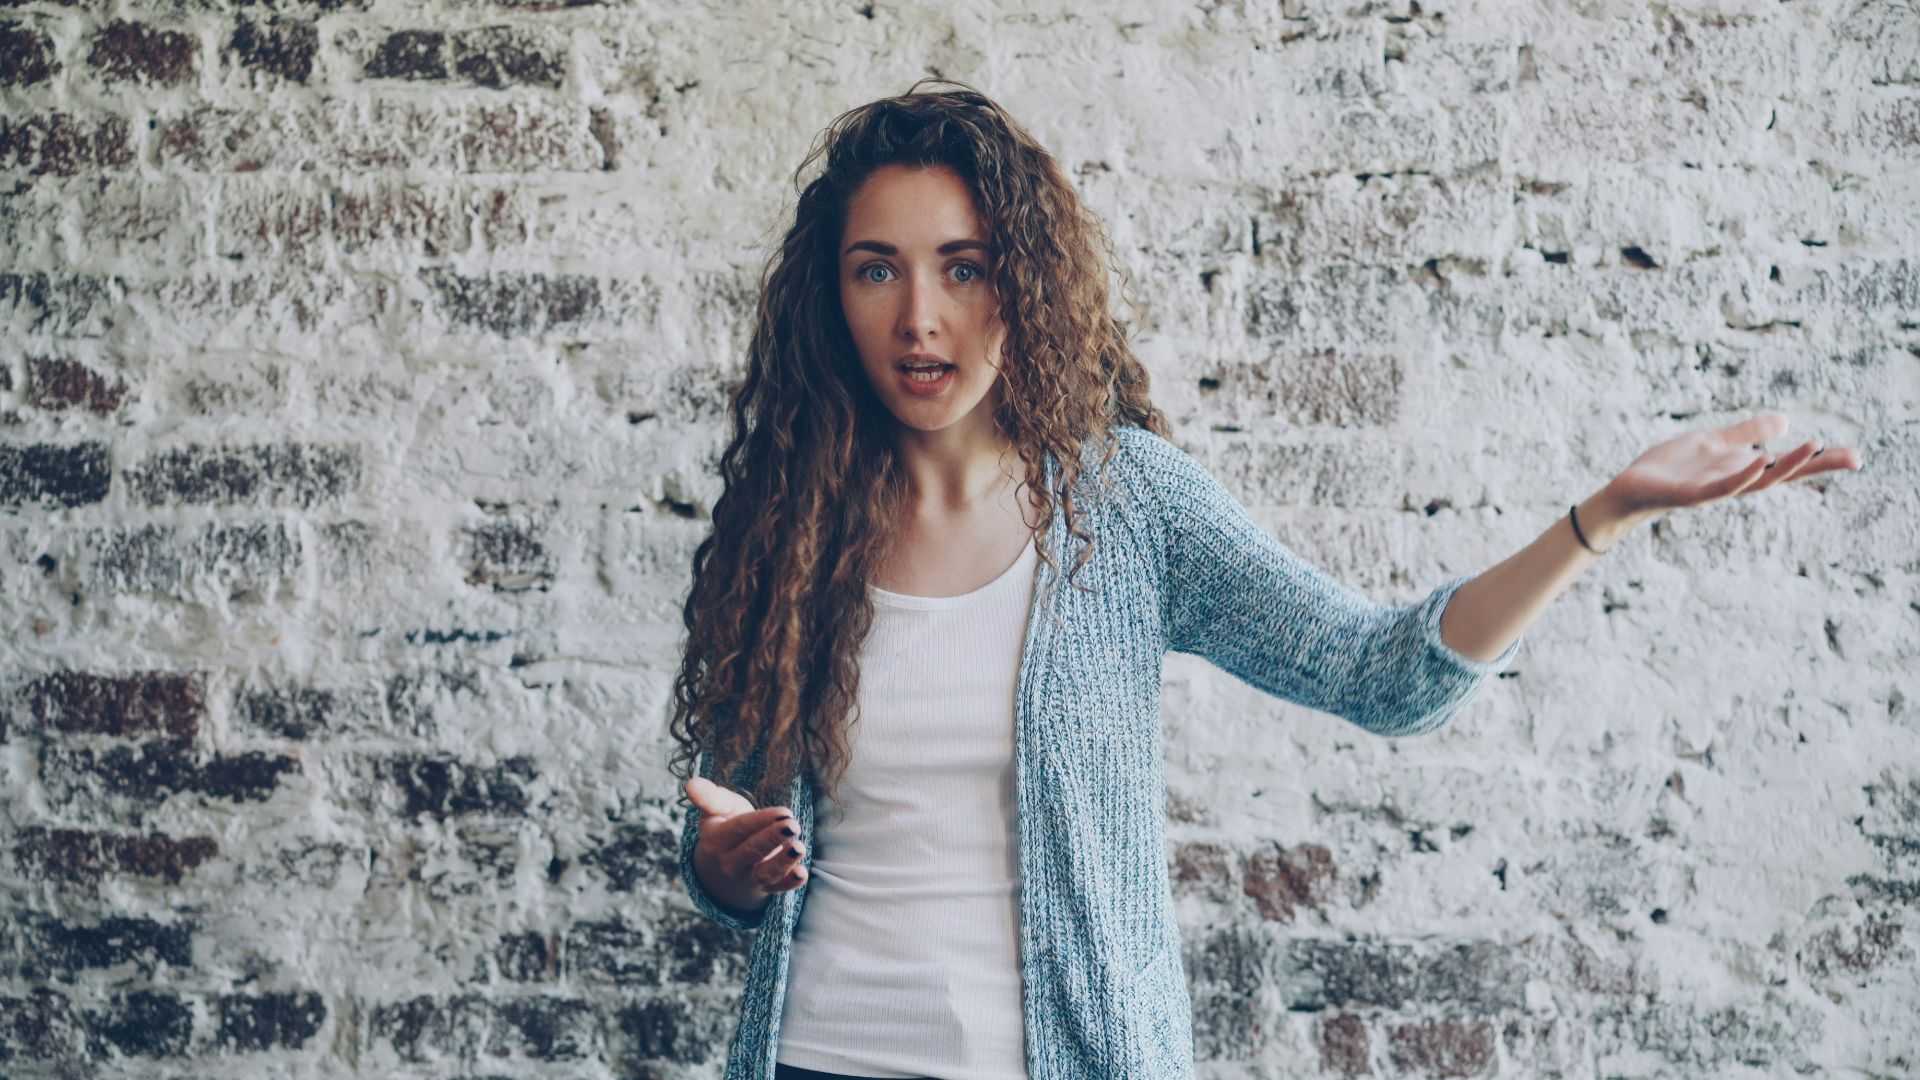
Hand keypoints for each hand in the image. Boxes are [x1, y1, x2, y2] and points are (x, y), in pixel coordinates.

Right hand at [685, 776, 808, 910]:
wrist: (728, 853)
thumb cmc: (727, 820)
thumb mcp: (718, 807)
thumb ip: (707, 796)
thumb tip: (689, 784)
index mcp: (715, 840)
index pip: (739, 829)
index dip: (761, 821)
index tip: (784, 811)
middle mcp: (729, 862)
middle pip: (752, 850)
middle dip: (773, 838)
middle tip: (793, 825)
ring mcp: (747, 877)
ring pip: (764, 873)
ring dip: (782, 863)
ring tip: (799, 848)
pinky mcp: (765, 887)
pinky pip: (776, 888)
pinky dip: (789, 883)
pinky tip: (801, 874)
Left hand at [1603, 411, 1864, 520]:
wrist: (1630, 488)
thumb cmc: (1670, 468)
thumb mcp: (1712, 442)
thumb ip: (1746, 433)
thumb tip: (1787, 421)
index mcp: (1742, 468)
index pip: (1787, 464)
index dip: (1819, 460)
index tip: (1855, 455)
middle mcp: (1736, 481)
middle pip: (1784, 474)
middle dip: (1818, 465)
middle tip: (1855, 457)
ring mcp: (1716, 490)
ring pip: (1759, 480)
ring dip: (1787, 464)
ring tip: (1814, 445)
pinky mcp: (1693, 495)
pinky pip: (1722, 486)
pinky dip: (1742, 475)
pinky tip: (1759, 460)